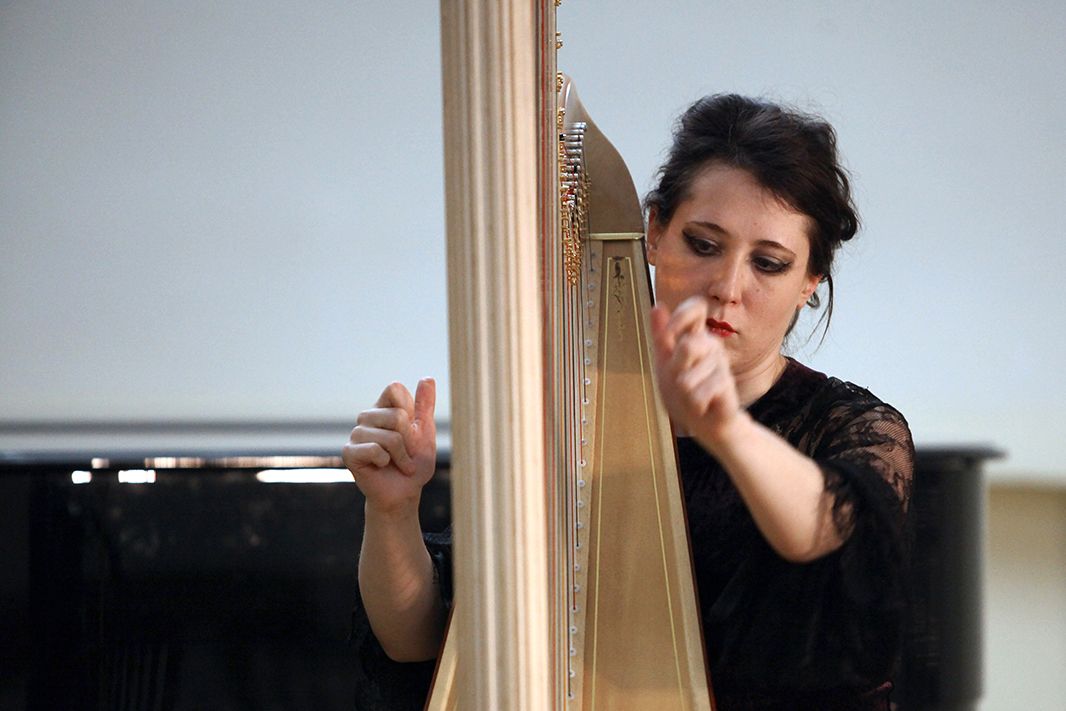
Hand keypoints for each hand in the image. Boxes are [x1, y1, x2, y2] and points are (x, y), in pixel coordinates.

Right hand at [343, 378, 437, 515]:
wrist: (403, 493)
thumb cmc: (414, 462)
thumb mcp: (425, 432)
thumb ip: (425, 405)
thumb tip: (427, 378)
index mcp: (384, 407)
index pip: (395, 388)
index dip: (410, 409)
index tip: (412, 428)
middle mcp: (367, 417)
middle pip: (397, 415)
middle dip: (410, 439)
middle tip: (406, 453)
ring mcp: (356, 434)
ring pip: (390, 436)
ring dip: (402, 455)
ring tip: (398, 463)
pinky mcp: (349, 452)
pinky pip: (375, 450)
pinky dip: (386, 461)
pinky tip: (382, 466)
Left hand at [650, 296, 740, 447]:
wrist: (706, 423)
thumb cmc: (684, 393)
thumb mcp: (665, 363)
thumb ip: (661, 336)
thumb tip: (657, 307)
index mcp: (695, 335)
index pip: (696, 307)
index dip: (681, 317)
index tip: (668, 336)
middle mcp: (710, 344)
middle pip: (688, 345)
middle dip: (675, 369)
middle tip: (679, 381)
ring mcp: (720, 364)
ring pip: (687, 377)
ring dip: (683, 393)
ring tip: (692, 396)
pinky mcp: (726, 384)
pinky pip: (697, 395)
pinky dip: (693, 405)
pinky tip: (702, 405)